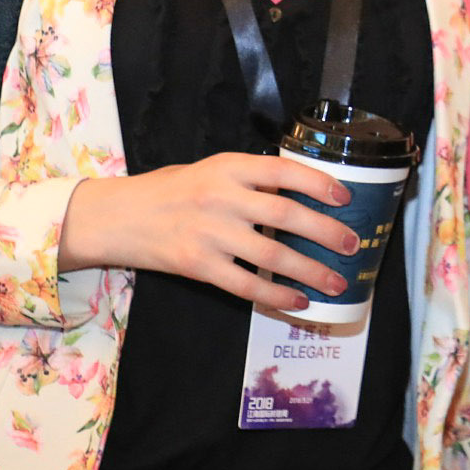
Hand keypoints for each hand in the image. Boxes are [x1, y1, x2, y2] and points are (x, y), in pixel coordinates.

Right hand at [59, 152, 357, 311]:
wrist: (118, 217)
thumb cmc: (170, 191)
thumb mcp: (210, 171)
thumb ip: (249, 181)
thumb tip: (299, 194)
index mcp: (228, 168)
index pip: (283, 171)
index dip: (319, 183)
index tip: (345, 197)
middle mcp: (222, 198)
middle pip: (286, 215)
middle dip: (326, 232)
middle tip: (351, 245)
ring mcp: (210, 234)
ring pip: (273, 255)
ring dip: (311, 271)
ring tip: (336, 282)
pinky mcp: (199, 266)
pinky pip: (247, 285)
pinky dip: (277, 295)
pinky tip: (299, 301)